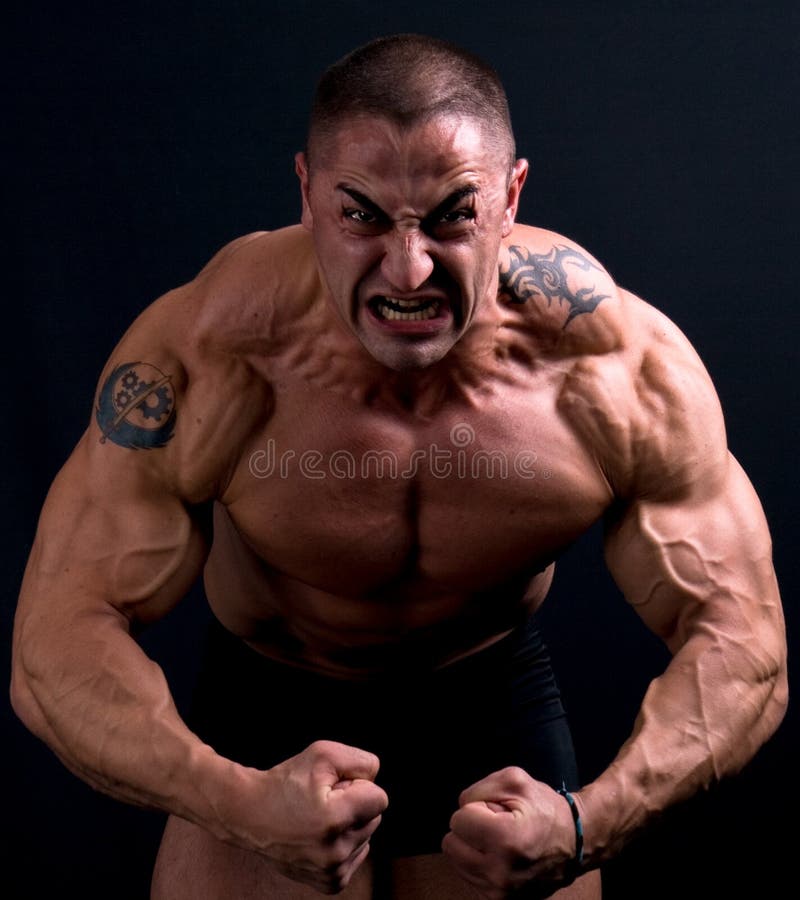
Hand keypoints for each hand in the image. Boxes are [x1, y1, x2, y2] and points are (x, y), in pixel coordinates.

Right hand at [232, 740, 387, 893]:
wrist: (250, 814)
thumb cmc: (284, 783)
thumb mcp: (323, 752)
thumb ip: (361, 761)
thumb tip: (376, 777)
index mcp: (335, 818)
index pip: (380, 798)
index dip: (358, 785)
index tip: (336, 786)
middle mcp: (335, 851)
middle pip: (374, 818)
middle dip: (355, 804)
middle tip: (324, 799)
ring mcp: (332, 871)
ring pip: (366, 836)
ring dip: (349, 824)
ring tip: (319, 816)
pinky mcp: (330, 883)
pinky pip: (357, 856)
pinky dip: (344, 843)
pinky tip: (321, 835)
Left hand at [442, 767, 576, 898]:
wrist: (576, 842)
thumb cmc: (544, 807)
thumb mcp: (513, 779)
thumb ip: (478, 790)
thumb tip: (460, 809)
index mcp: (504, 839)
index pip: (457, 820)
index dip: (476, 808)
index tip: (497, 811)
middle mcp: (499, 873)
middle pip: (450, 844)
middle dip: (471, 830)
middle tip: (496, 825)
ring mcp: (500, 892)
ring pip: (457, 862)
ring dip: (473, 848)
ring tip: (500, 841)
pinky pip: (470, 876)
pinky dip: (480, 863)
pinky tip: (501, 856)